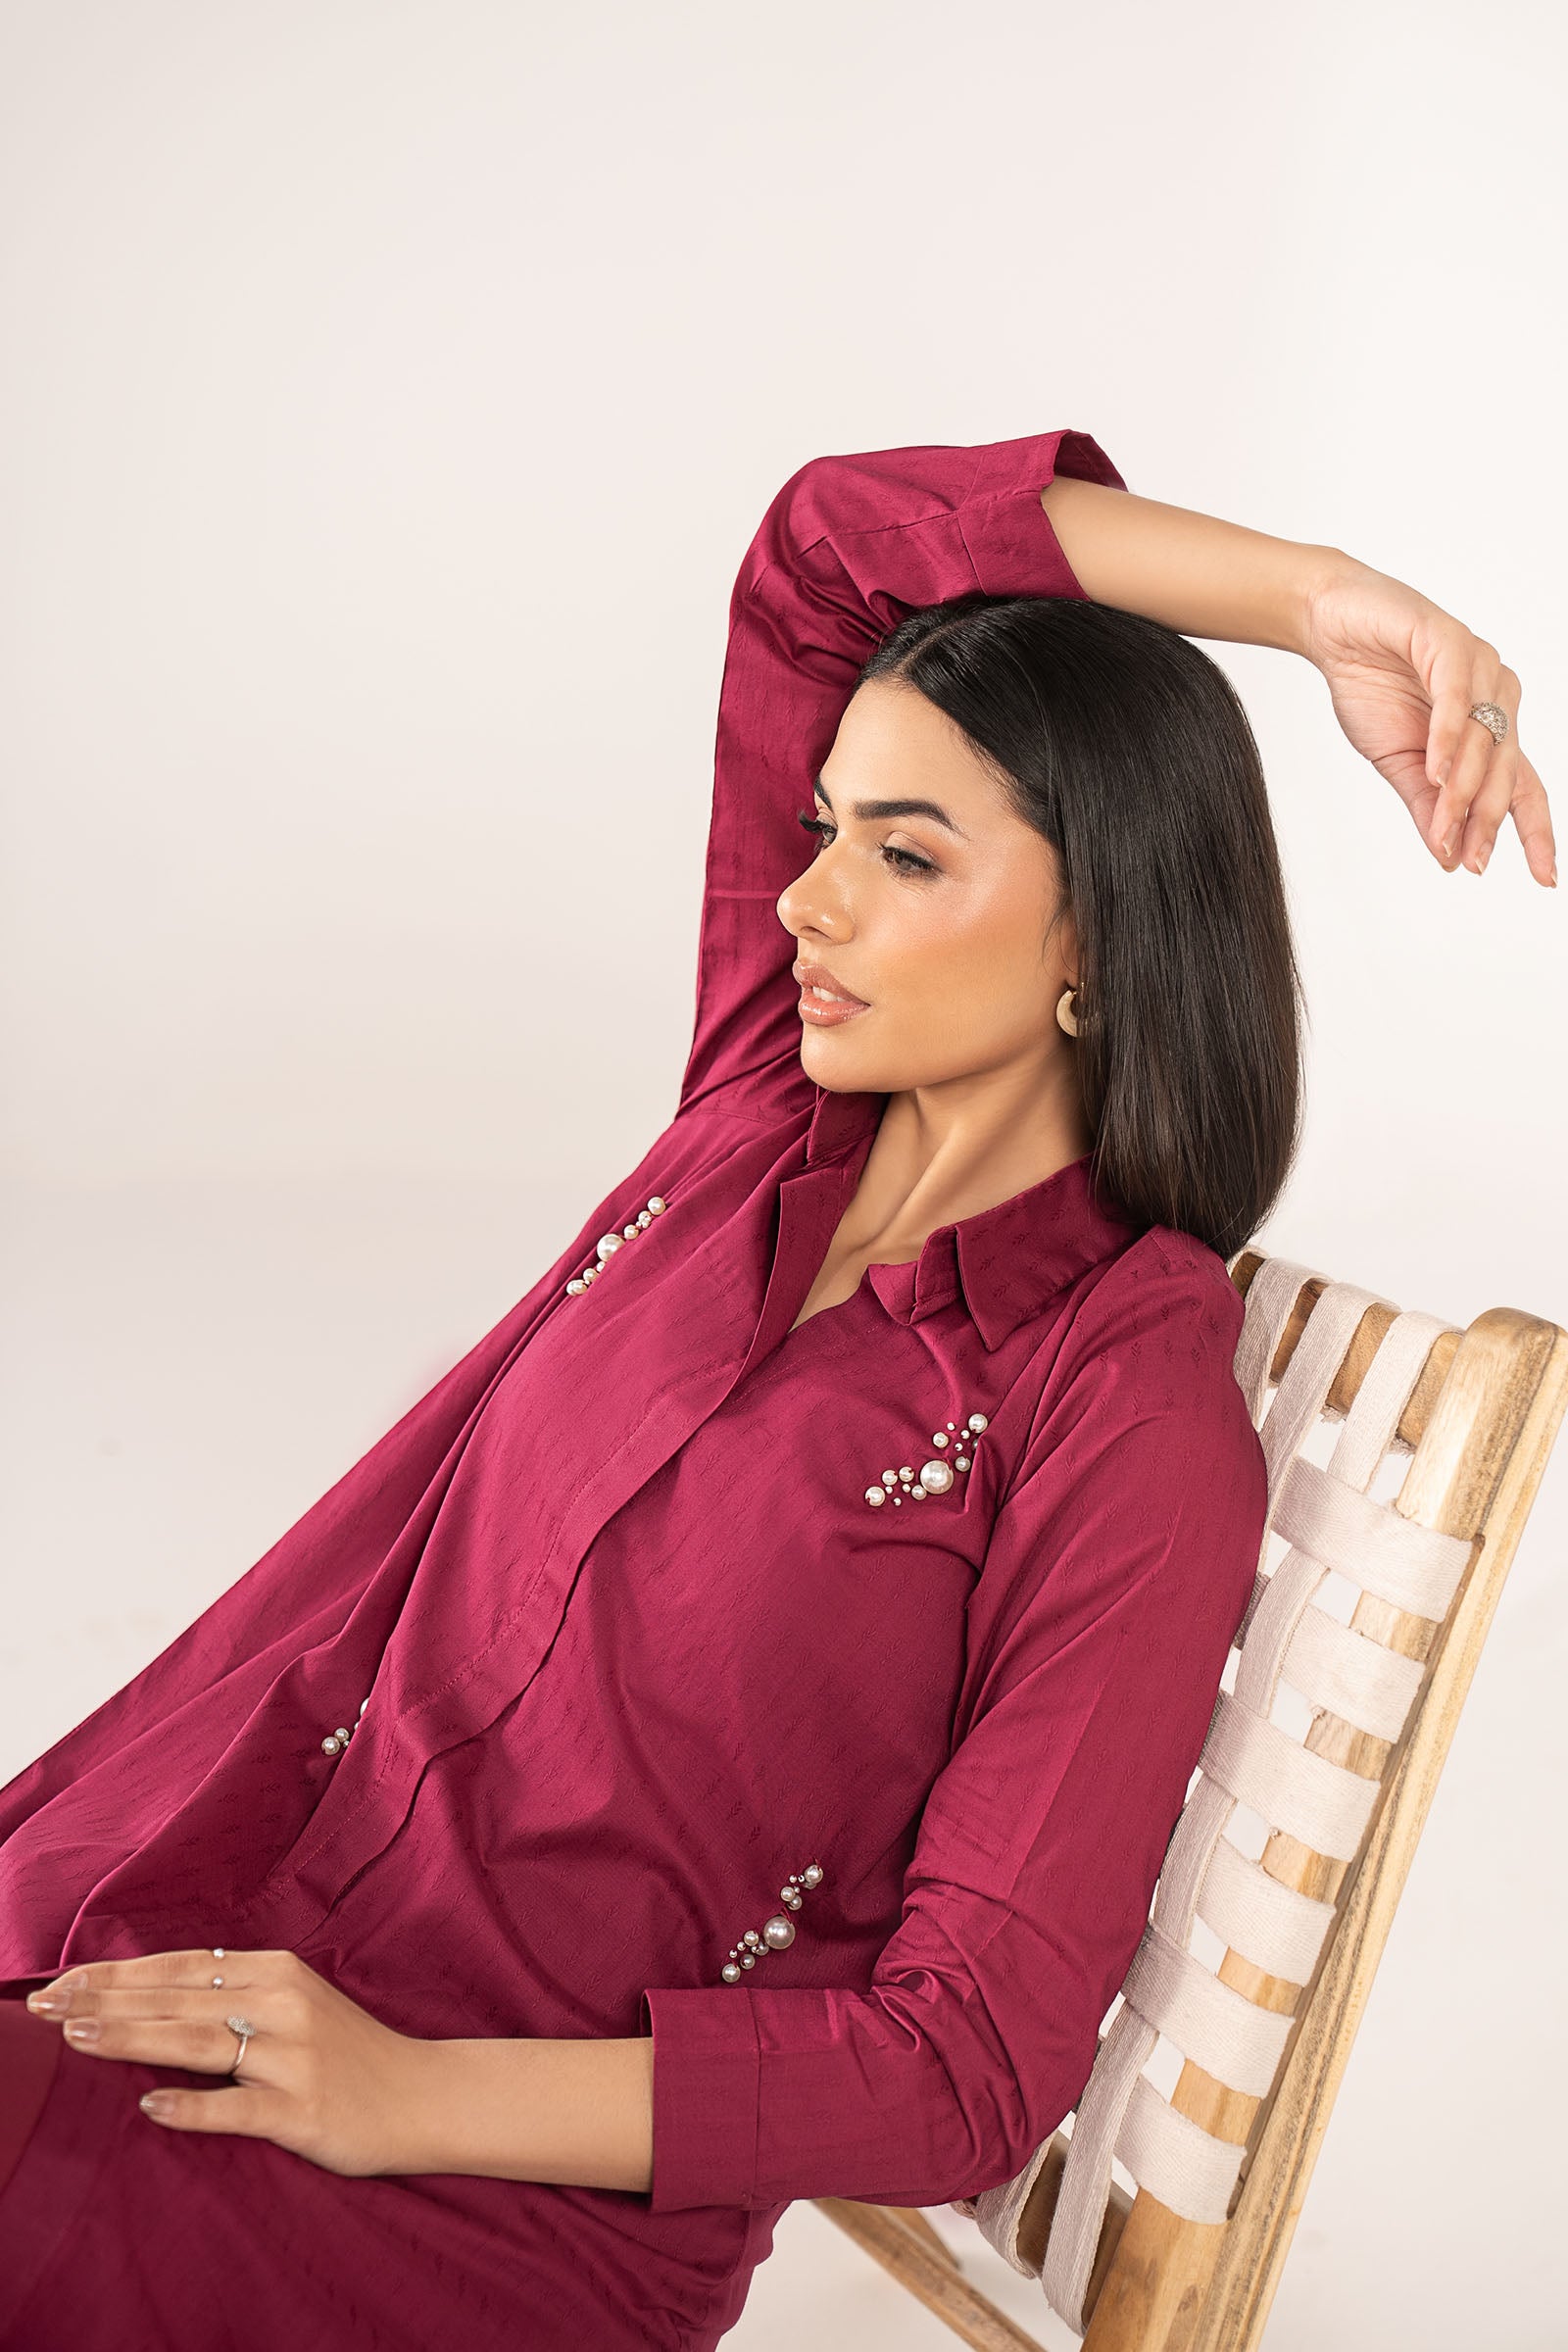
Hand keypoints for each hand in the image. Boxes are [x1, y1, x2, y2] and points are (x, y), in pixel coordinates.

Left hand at [25, 1946, 434, 2175]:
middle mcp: (282, 2003)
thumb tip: (154, 1991)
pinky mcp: (301, 2108)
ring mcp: (292, 2056)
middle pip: (177, 1999)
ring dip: (131, 2039)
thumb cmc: (350, 2051)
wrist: (422, 2095)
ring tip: (76, 2037)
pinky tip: (150, 2107)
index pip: (180, 1968)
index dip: (117, 1974)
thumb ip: (235, 1992)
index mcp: (277, 1971)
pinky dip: (190, 2107)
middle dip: (104, 2002)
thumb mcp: (295, 2002)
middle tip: (44, 2007)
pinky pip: (234, 2109)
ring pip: (197, 2043)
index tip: (61, 1982)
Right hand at [1301, 555, 1554, 885]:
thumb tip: (1450, 856)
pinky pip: (1458, 697)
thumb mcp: (1397, 761)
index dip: (1534, 831)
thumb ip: (1426, 805)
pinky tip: (1435, 769)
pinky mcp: (1449, 641)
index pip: (1522, 786)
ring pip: (1485, 739)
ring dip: (1464, 787)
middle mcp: (1496, 696)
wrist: (1332, 629)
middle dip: (1487, 819)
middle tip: (1469, 857)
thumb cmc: (1367, 685)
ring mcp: (1479, 666)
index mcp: (1488, 727)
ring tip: (1443, 823)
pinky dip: (1449, 737)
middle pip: (1505, 769)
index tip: (1544, 879)